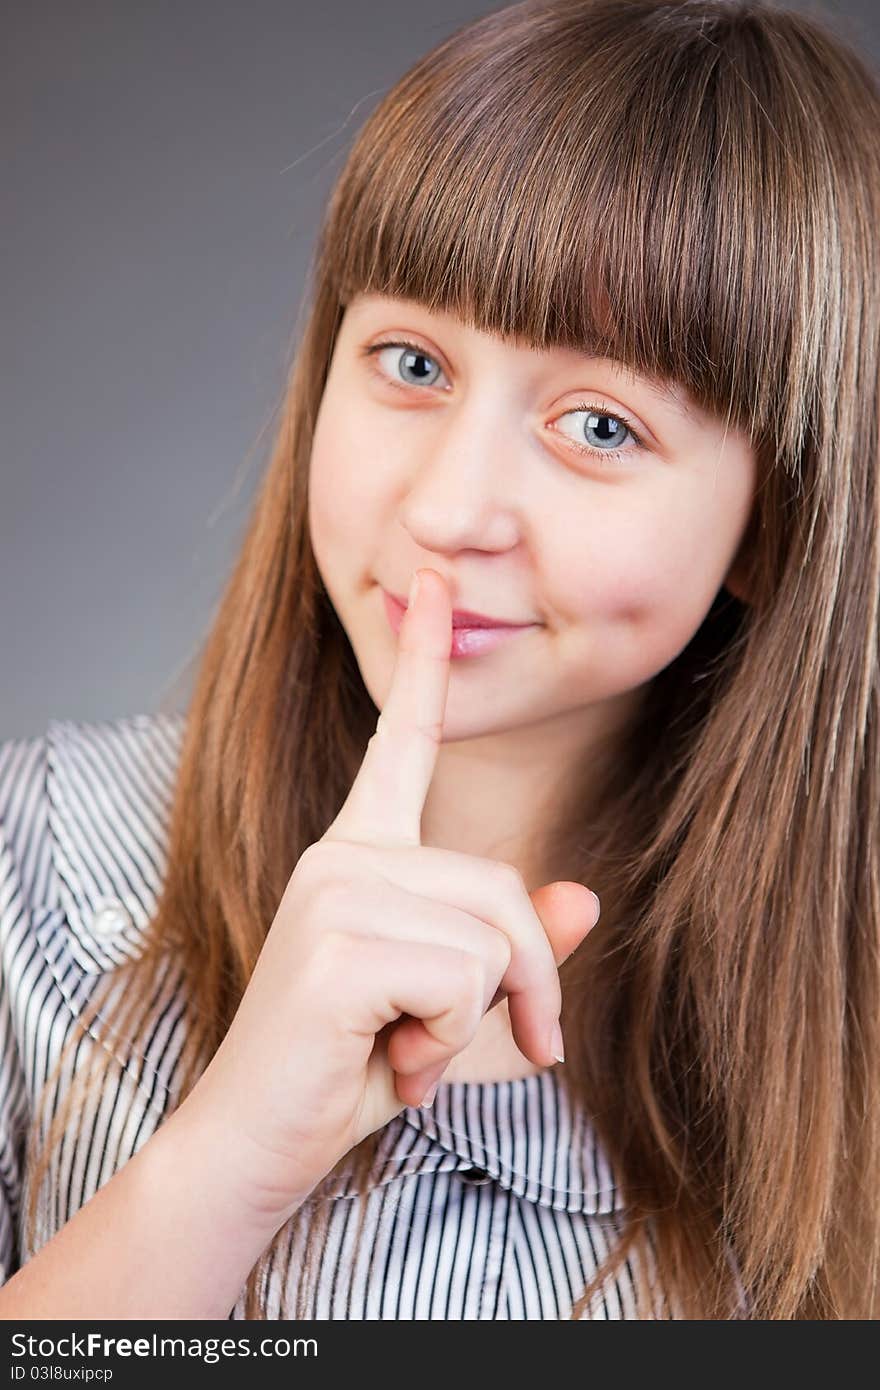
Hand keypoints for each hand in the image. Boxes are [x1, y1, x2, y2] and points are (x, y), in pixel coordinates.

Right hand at [178, 568, 600, 1235]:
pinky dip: (450, 1041)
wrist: (256, 1142)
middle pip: (502, 885)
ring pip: (490, 937)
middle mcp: (342, 854)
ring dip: (479, 1021)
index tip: (429, 580)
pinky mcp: (336, 940)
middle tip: (514, 1046)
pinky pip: (462, 977)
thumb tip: (585, 897)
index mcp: (361, 851)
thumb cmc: (351, 1067)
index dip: (424, 659)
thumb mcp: (453, 1006)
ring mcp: (333, 888)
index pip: (405, 740)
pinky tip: (394, 1062)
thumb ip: (514, 952)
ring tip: (412, 1051)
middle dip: (530, 981)